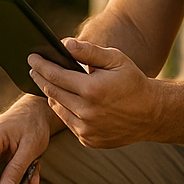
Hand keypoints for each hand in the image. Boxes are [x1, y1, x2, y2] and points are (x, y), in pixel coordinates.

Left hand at [28, 38, 156, 148]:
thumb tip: (64, 44)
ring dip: (51, 95)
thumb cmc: (133, 81)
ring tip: (49, 82)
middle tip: (34, 68)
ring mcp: (87, 129)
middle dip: (41, 78)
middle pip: (52, 92)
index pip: (56, 75)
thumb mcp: (116, 60)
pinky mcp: (89, 140)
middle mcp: (87, 112)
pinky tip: (65, 100)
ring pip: (58, 109)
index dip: (41, 65)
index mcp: (92, 90)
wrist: (152, 114)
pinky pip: (69, 123)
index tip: (31, 57)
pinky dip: (66, 110)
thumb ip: (89, 51)